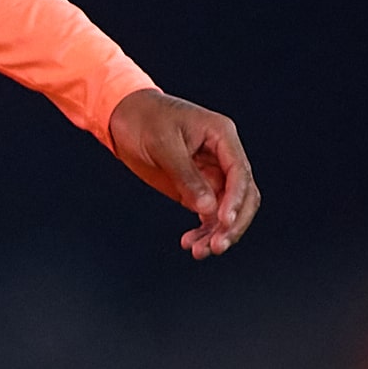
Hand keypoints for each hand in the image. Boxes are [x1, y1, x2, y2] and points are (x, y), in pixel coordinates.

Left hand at [107, 88, 259, 258]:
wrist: (124, 116)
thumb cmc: (144, 119)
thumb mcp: (163, 144)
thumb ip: (186, 176)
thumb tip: (207, 208)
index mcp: (222, 135)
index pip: (240, 172)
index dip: (235, 199)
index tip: (224, 222)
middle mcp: (222, 156)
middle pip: (243, 195)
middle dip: (233, 223)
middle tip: (217, 246)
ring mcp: (212, 173)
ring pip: (227, 209)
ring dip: (218, 232)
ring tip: (198, 252)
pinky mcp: (198, 187)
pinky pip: (209, 213)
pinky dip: (204, 230)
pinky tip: (190, 243)